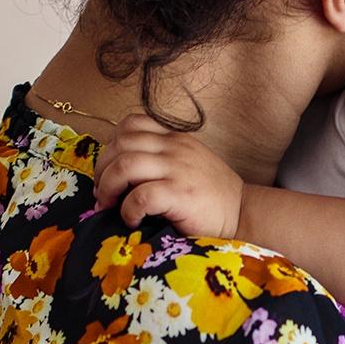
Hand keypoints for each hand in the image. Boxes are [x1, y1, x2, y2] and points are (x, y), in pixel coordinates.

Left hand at [90, 113, 243, 239]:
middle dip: (101, 170)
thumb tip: (120, 171)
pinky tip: (132, 220)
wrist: (243, 212)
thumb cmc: (211, 195)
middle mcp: (174, 148)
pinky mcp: (180, 194)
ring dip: (108, 187)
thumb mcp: (188, 163)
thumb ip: (162, 158)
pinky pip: (140, 196)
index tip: (109, 170)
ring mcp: (178, 170)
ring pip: (125, 164)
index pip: (131, 123)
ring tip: (109, 206)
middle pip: (120, 143)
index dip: (111, 146)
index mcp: (174, 138)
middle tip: (102, 193)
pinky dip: (128, 209)